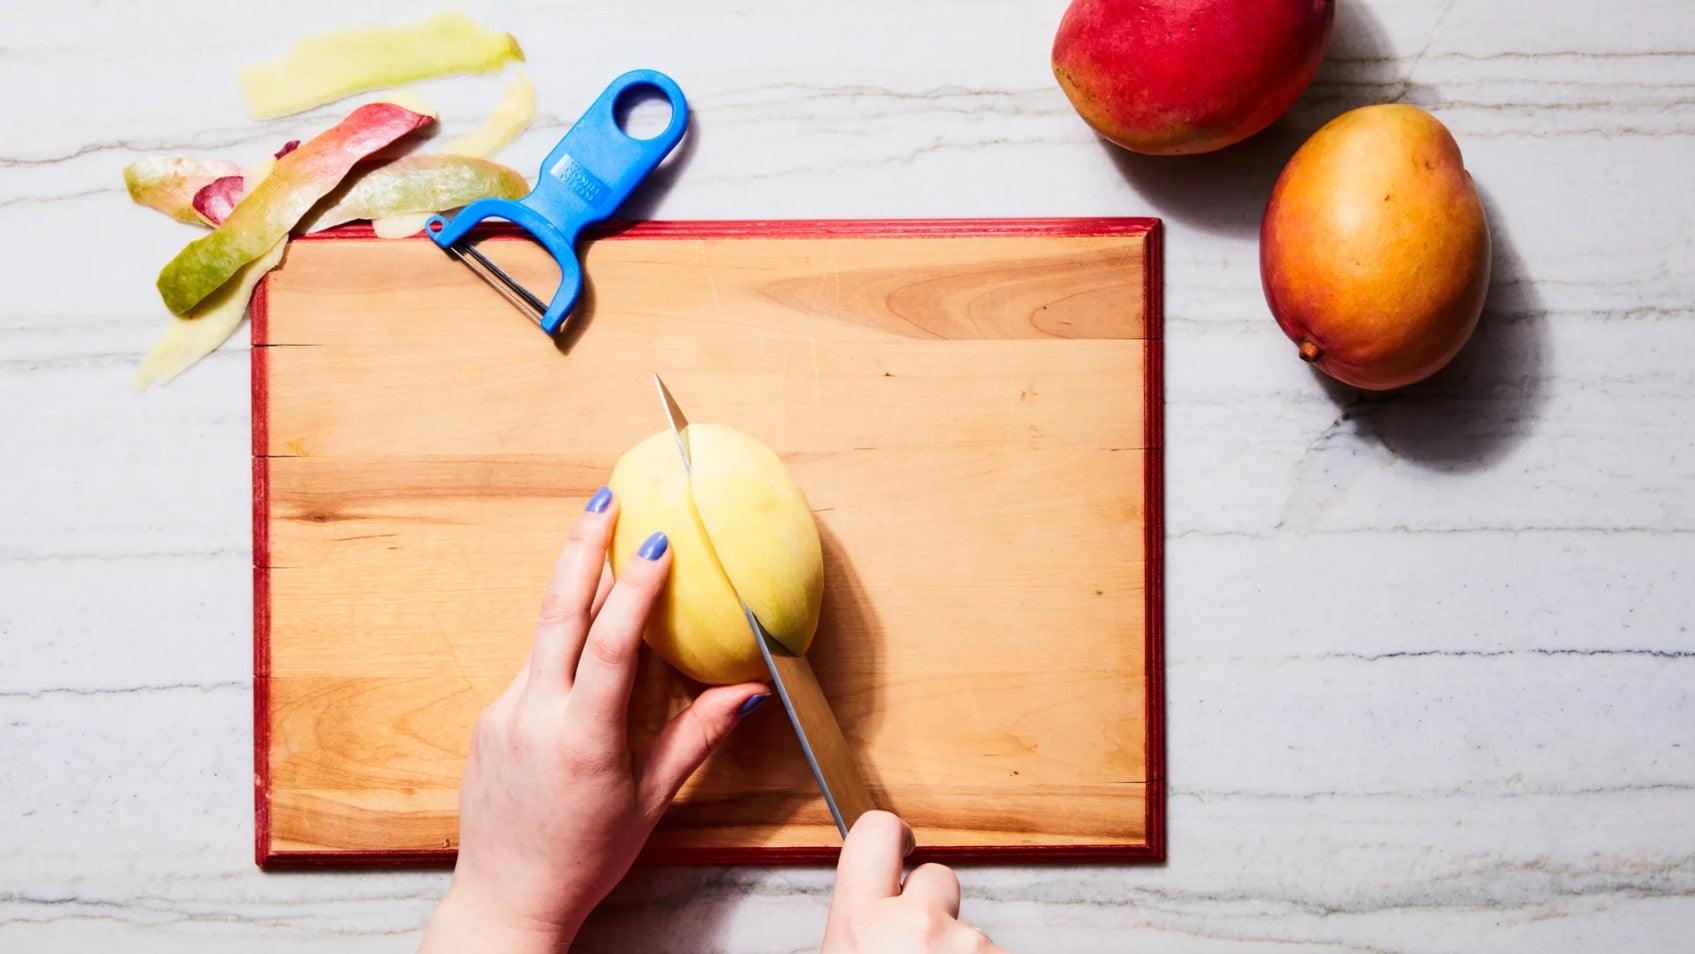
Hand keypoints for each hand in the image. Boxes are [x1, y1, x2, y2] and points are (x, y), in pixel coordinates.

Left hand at [420, 487, 768, 952]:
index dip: (634, 589)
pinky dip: (562, 641)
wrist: (506, 897)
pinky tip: (586, 636)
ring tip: (604, 546)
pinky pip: (532, 665)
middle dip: (581, 547)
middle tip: (605, 498)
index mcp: (581, 738)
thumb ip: (696, 737)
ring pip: (543, 635)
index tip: (655, 543)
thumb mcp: (650, 800)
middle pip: (556, 612)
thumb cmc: (585, 858)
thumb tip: (749, 693)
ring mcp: (504, 714)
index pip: (609, 644)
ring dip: (575, 590)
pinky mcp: (489, 720)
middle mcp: (534, 716)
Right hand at [822, 812, 1006, 952]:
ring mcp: (969, 944)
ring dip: (961, 950)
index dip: (893, 835)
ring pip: (971, 929)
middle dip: (937, 906)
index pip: (875, 832)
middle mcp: (918, 926)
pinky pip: (998, 953)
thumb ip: (857, 930)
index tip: (903, 843)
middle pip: (939, 877)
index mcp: (861, 925)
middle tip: (921, 946)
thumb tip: (867, 922)